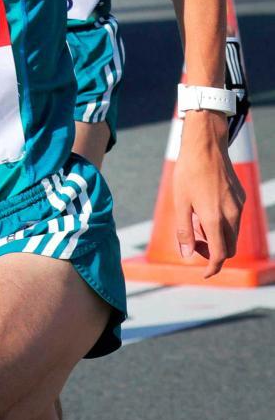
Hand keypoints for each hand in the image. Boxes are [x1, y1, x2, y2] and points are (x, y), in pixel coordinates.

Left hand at [173, 110, 244, 276]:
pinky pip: (235, 218)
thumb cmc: (188, 172)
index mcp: (215, 218)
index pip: (219, 255)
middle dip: (214, 253)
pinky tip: (206, 209)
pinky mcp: (240, 197)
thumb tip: (186, 255)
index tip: (205, 273)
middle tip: (195, 243)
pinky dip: (223, 223)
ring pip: (233, 233)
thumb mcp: (180, 202)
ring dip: (218, 237)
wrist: (205, 146)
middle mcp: (232, 215)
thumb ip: (183, 230)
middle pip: (229, 247)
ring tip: (197, 222)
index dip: (212, 268)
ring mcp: (238, 205)